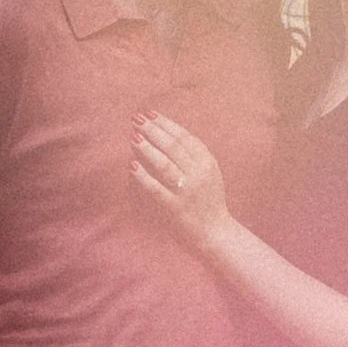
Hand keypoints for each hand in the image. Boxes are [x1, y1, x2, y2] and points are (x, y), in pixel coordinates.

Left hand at [133, 113, 228, 250]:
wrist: (215, 233)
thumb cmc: (208, 199)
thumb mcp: (209, 171)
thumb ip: (193, 153)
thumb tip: (165, 131)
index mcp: (207, 162)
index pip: (184, 137)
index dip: (166, 123)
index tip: (149, 113)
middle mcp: (199, 174)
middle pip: (173, 147)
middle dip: (153, 130)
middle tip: (136, 119)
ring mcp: (187, 192)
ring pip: (164, 165)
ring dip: (147, 149)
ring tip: (133, 137)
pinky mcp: (175, 208)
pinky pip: (156, 189)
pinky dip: (143, 177)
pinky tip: (132, 166)